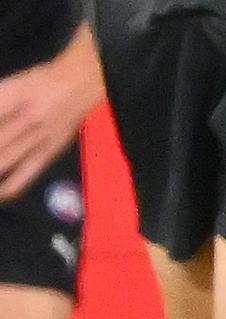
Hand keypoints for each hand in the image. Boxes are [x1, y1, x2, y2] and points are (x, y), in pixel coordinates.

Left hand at [0, 25, 103, 200]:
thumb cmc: (41, 80)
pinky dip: (9, 186)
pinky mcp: (50, 150)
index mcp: (13, 94)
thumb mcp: (12, 84)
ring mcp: (39, 136)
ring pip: (4, 159)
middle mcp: (26, 117)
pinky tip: (0, 194)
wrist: (82, 83)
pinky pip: (27, 172)